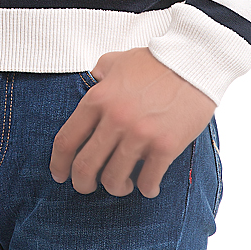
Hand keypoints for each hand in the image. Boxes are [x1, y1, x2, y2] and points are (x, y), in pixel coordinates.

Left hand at [49, 48, 215, 198]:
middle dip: (82, 184)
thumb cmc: (154, 61)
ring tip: (123, 183)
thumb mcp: (116, 61)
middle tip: (86, 186)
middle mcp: (115, 119)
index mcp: (99, 98)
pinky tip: (147, 184)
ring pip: (114, 180)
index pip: (67, 140)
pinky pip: (147, 181)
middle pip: (85, 166)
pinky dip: (146, 189)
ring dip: (116, 187)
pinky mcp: (165, 146)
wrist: (192, 62)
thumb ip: (98, 75)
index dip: (58, 163)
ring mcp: (140, 134)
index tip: (59, 174)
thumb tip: (89, 84)